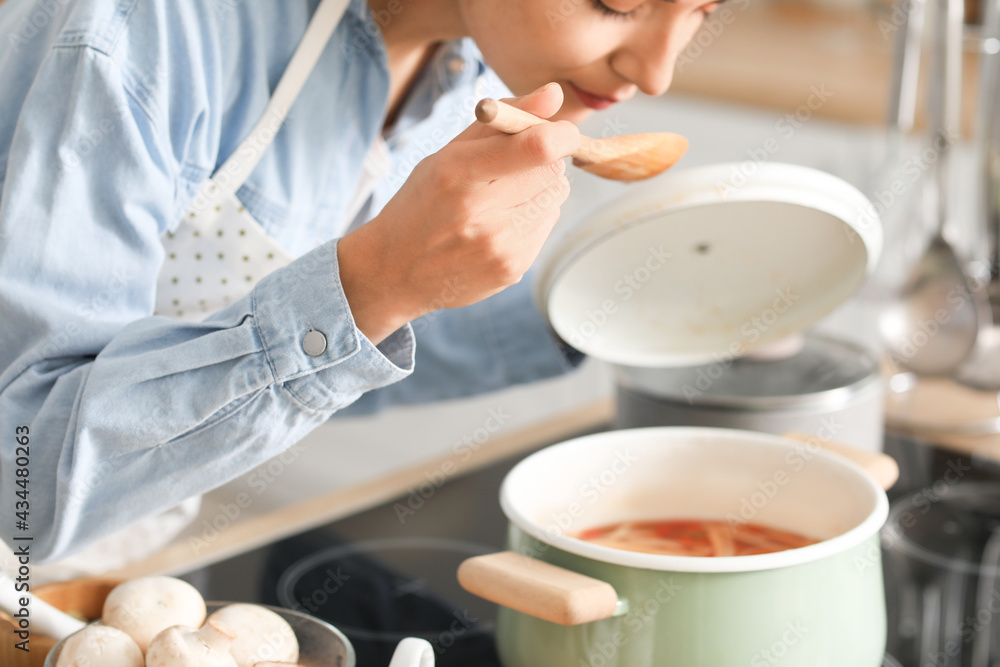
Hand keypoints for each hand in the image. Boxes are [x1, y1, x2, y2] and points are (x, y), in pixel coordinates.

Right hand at [338, 82, 579, 344]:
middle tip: (517, 165)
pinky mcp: (512, 268)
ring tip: (501, 200)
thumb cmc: (423, 203)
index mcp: (458, 173)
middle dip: (544, 160)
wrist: (394, 271)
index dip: (560, 135)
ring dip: (539, 190)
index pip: (536, 148)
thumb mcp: (449, 153)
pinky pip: (548, 225)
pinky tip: (500, 224)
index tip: (562, 132)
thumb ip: (503, 119)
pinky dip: (533, 217)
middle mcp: (479, 213)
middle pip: (553, 171)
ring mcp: (498, 246)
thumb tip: (555, 93)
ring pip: (556, 198)